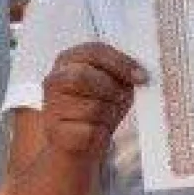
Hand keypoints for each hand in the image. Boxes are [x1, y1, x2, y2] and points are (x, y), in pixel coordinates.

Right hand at [40, 42, 146, 158]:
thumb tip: (141, 76)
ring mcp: (52, 106)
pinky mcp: (56, 132)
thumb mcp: (112, 85)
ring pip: (93, 107)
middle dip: (111, 89)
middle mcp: (54, 80)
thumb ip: (122, 74)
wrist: (78, 143)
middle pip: (84, 76)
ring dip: (109, 114)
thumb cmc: (97, 107)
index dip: (120, 63)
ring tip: (106, 117)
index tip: (141, 77)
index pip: (94, 51)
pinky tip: (97, 131)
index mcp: (69, 60)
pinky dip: (101, 133)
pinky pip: (90, 130)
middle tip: (122, 99)